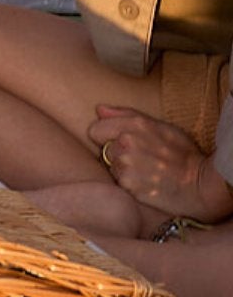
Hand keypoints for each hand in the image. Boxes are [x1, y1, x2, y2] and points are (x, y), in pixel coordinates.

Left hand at [93, 106, 232, 224]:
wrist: (202, 186)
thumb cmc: (184, 155)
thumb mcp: (161, 126)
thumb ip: (125, 115)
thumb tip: (99, 110)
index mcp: (133, 125)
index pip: (94, 130)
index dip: (106, 137)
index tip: (119, 143)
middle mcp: (126, 143)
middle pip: (103, 151)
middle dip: (116, 155)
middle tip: (140, 161)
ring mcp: (126, 166)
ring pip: (111, 168)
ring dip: (123, 171)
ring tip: (145, 173)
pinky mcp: (130, 186)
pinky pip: (120, 184)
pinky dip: (130, 185)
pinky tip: (146, 184)